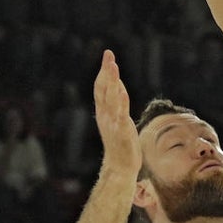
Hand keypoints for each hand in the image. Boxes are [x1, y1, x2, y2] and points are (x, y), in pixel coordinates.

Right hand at [92, 50, 140, 172]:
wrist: (120, 166)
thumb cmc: (121, 143)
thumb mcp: (117, 119)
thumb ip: (117, 103)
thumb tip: (118, 85)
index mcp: (103, 111)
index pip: (101, 87)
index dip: (104, 71)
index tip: (108, 55)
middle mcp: (105, 114)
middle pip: (103, 89)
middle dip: (106, 71)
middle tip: (108, 55)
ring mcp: (112, 122)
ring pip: (110, 98)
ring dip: (112, 81)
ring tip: (113, 67)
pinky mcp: (121, 131)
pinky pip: (120, 114)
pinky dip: (120, 102)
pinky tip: (122, 91)